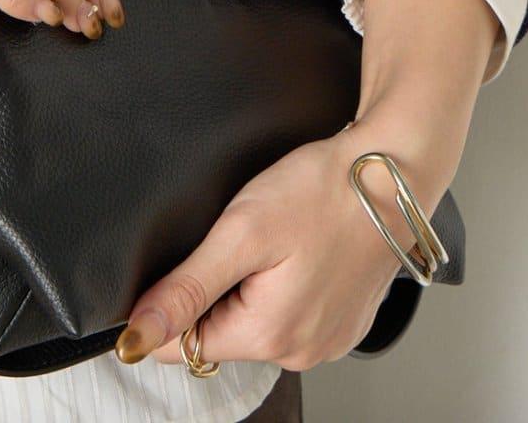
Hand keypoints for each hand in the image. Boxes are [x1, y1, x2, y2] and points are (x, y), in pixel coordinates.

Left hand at [114, 119, 453, 371]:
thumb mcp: (240, 233)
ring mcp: (326, 340)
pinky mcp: (341, 323)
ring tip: (270, 240)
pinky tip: (291, 250)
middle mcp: (302, 351)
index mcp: (271, 336)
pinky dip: (277, 286)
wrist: (388, 176)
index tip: (185, 261)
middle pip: (220, 334)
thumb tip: (139, 336)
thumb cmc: (321, 193)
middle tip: (237, 238)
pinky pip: (286, 314)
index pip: (184, 346)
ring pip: (253, 323)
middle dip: (212, 289)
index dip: (169, 305)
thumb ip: (187, 289)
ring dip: (245, 286)